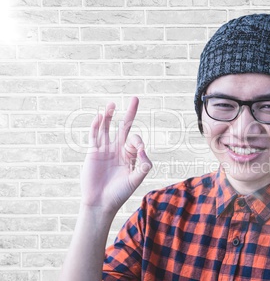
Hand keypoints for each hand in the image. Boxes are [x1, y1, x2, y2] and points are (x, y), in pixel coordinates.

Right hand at [80, 97, 151, 214]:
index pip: (135, 139)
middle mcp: (117, 149)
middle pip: (124, 126)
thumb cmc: (119, 193)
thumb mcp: (136, 179)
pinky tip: (99, 116)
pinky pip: (94, 136)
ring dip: (109, 116)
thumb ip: (143, 164)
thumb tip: (143, 148)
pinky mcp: (92, 152)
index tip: (138, 150)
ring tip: (112, 104)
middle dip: (130, 113)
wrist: (100, 203)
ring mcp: (104, 149)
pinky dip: (96, 126)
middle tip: (135, 98)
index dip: (138, 141)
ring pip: (107, 128)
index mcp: (129, 155)